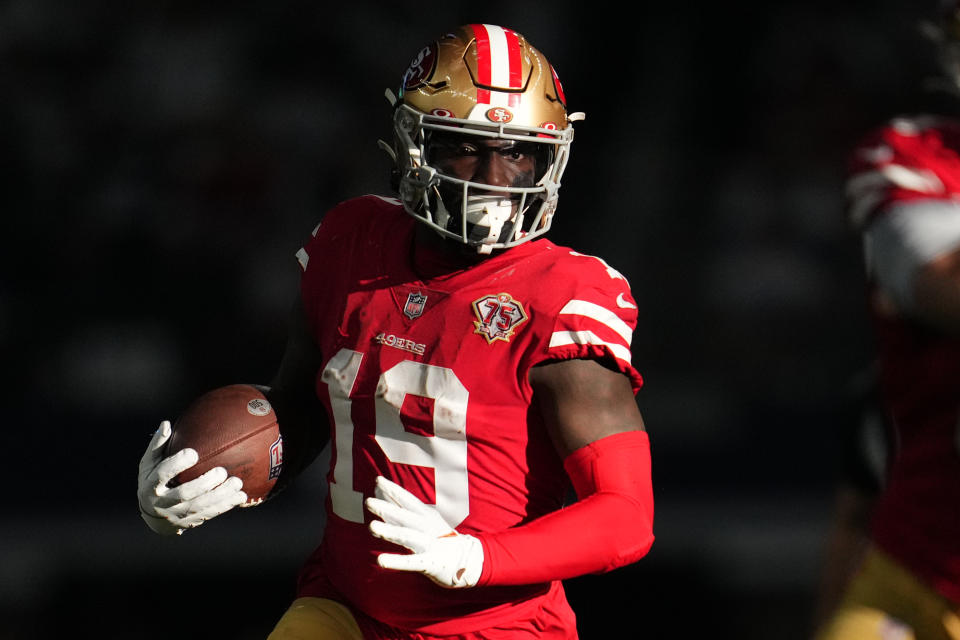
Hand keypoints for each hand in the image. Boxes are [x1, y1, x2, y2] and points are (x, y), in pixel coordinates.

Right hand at [137, 420, 247, 535]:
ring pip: (200, 507)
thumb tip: (166, 423)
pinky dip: (226, 505)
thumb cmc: (154, 480)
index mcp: (150, 486)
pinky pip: (209, 514)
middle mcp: (162, 503)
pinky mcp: (189, 522)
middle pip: (184, 494)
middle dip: (204, 484)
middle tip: (222, 471)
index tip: (193, 453)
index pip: (162, 474)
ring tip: (237, 483)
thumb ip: (157, 445)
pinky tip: (241, 496)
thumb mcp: (149, 464)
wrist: (152, 515)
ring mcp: (176, 515)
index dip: (176, 464)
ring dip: (221, 496)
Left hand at [365, 476, 482, 587]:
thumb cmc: (439, 538)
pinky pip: (411, 562)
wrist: (470, 559)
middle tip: (368, 501)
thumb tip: (379, 496)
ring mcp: (429, 544)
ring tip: (372, 526)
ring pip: (407, 536)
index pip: (407, 500)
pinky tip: (381, 560)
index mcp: (425, 515)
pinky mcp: (430, 562)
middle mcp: (427, 527)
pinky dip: (397, 561)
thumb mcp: (422, 521)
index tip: (378, 480)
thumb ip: (399, 512)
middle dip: (386, 508)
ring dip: (390, 531)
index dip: (393, 490)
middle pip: (404, 515)